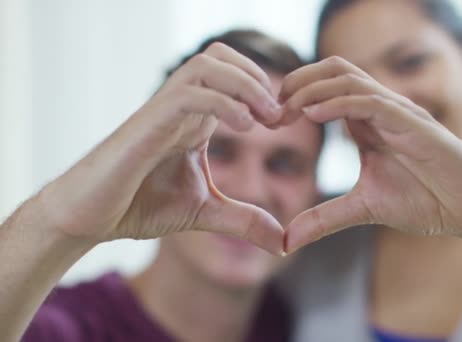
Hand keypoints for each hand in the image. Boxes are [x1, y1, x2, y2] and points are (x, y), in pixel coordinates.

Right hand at [38, 43, 284, 253]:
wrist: (89, 218)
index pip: (234, 77)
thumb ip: (244, 220)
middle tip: (279, 115)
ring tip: (267, 118)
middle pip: (222, 55)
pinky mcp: (147, 124)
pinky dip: (223, 102)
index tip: (286, 122)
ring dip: (246, 83)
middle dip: (260, 77)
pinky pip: (188, 94)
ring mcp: (163, 111)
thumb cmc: (138, 206)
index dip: (267, 92)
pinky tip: (244, 128)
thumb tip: (283, 242)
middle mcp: (182, 107)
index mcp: (196, 118)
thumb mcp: (204, 213)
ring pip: (207, 65)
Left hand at [280, 57, 461, 251]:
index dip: (294, 97)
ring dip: (312, 89)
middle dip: (298, 82)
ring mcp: (398, 113)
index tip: (270, 121)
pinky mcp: (414, 123)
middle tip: (271, 110)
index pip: (326, 88)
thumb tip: (287, 241)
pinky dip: (339, 102)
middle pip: (334, 70)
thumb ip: (325, 219)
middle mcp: (380, 110)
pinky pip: (372, 101)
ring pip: (349, 78)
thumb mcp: (363, 208)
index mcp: (367, 123)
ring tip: (286, 110)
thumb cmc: (425, 201)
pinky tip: (313, 114)